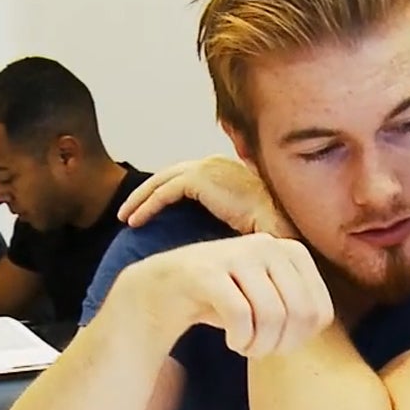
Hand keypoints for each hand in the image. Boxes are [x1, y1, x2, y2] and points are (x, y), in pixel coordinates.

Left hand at [119, 156, 292, 237]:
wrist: (283, 225)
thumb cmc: (274, 232)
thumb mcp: (252, 227)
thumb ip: (235, 227)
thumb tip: (226, 244)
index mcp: (230, 172)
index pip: (190, 178)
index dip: (168, 193)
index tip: (152, 213)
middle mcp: (218, 165)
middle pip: (173, 176)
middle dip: (149, 193)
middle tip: (130, 213)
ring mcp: (208, 168)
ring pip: (163, 181)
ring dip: (141, 199)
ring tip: (126, 218)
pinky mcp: (199, 179)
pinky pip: (164, 192)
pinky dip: (147, 205)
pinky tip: (134, 222)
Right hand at [121, 233, 333, 356]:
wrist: (165, 291)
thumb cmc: (226, 301)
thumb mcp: (271, 299)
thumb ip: (301, 306)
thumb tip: (324, 324)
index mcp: (291, 251)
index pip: (320, 311)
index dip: (303, 339)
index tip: (280, 344)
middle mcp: (267, 245)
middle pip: (299, 313)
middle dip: (281, 345)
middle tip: (260, 351)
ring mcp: (236, 253)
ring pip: (271, 315)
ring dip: (259, 345)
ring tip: (246, 347)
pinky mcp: (207, 269)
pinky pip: (240, 315)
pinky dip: (240, 339)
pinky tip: (232, 342)